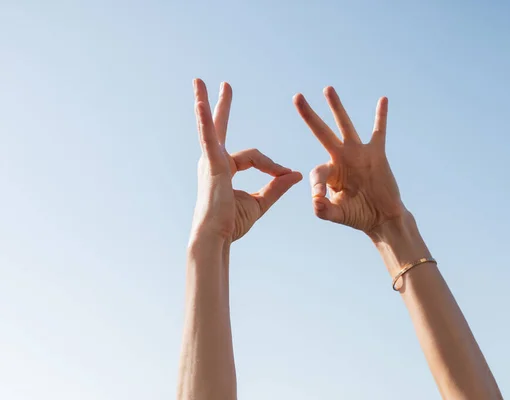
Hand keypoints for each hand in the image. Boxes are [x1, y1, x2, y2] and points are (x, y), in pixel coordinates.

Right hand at [192, 79, 301, 242]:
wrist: (217, 237)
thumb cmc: (232, 223)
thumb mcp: (260, 202)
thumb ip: (276, 185)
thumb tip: (296, 174)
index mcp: (225, 169)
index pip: (254, 157)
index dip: (272, 165)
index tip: (285, 174)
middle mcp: (214, 161)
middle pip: (219, 128)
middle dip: (221, 106)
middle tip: (224, 85)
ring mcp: (210, 161)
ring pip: (212, 127)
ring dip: (208, 103)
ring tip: (200, 81)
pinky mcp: (211, 165)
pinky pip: (209, 138)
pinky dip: (204, 121)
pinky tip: (200, 103)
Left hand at [293, 87, 404, 234]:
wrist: (381, 218)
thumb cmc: (357, 216)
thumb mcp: (337, 215)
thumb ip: (324, 210)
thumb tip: (315, 200)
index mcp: (328, 173)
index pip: (317, 172)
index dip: (317, 184)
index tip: (320, 197)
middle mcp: (340, 158)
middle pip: (321, 132)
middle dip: (309, 116)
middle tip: (297, 97)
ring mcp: (358, 154)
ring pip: (345, 125)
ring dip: (336, 107)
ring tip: (327, 89)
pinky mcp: (376, 154)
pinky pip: (378, 132)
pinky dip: (381, 117)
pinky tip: (383, 100)